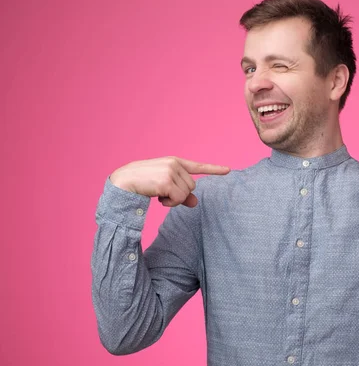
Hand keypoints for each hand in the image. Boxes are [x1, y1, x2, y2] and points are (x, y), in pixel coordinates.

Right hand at [109, 157, 229, 207]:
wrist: (123, 181)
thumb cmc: (143, 183)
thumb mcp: (164, 187)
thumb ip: (181, 194)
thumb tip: (195, 202)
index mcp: (175, 162)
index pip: (198, 166)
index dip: (214, 169)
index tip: (228, 170)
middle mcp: (175, 164)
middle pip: (192, 187)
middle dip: (180, 194)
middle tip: (163, 194)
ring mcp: (171, 171)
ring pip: (186, 193)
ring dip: (174, 199)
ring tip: (159, 194)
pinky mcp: (166, 181)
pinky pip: (179, 198)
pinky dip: (170, 203)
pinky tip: (158, 198)